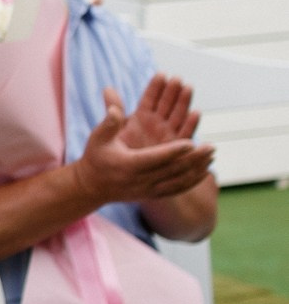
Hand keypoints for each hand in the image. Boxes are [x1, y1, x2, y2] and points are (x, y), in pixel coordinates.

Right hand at [74, 86, 214, 206]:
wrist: (92, 186)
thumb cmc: (96, 157)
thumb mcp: (97, 138)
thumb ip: (108, 123)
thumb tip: (115, 108)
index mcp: (128, 165)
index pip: (155, 158)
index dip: (173, 151)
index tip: (190, 142)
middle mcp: (140, 180)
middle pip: (172, 170)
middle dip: (194, 159)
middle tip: (211, 146)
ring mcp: (148, 189)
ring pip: (178, 181)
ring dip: (197, 169)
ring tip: (212, 156)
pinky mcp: (153, 195)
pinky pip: (177, 190)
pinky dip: (193, 181)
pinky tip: (205, 172)